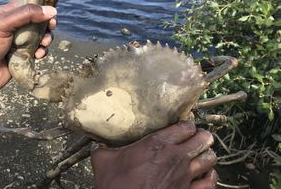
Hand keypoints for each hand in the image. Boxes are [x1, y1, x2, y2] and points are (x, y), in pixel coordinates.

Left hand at [0, 1, 56, 96]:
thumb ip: (26, 15)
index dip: (42, 4)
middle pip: (39, 20)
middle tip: (52, 26)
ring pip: (41, 36)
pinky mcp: (24, 56)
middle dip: (48, 23)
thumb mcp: (2, 24)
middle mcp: (16, 26)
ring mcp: (20, 42)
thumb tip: (51, 11)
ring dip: (47, 39)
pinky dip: (42, 52)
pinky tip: (38, 55)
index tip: (52, 9)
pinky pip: (39, 51)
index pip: (29, 3)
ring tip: (44, 44)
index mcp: (8, 14)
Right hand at [91, 121, 217, 188]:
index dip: (187, 125)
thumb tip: (98, 144)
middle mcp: (176, 157)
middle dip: (202, 137)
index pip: (186, 126)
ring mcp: (185, 176)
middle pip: (204, 139)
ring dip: (207, 155)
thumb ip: (104, 148)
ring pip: (210, 159)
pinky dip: (209, 177)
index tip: (183, 127)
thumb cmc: (115, 184)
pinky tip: (203, 175)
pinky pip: (210, 182)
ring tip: (200, 155)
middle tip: (195, 138)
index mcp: (158, 143)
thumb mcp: (103, 160)